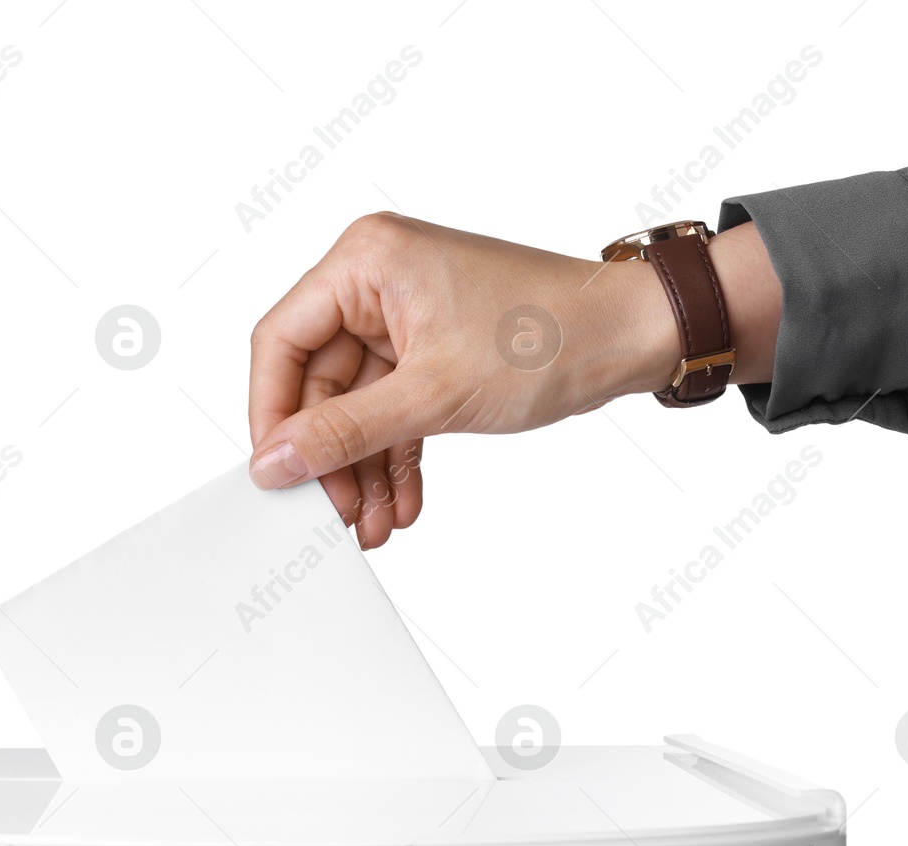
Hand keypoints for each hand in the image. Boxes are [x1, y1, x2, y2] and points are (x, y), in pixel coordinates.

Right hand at [247, 213, 778, 546]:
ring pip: (357, 404)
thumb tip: (276, 461)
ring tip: (372, 522)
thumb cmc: (551, 336)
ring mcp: (405, 314)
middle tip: (334, 513)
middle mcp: (377, 279)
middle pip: (318, 381)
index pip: (282, 341)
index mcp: (366, 261)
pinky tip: (401, 501)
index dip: (272, 415)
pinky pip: (394, 407)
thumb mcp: (434, 394)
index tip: (275, 474)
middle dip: (330, 456)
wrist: (635, 336)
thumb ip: (345, 432)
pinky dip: (396, 453)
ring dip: (364, 466)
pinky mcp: (432, 346)